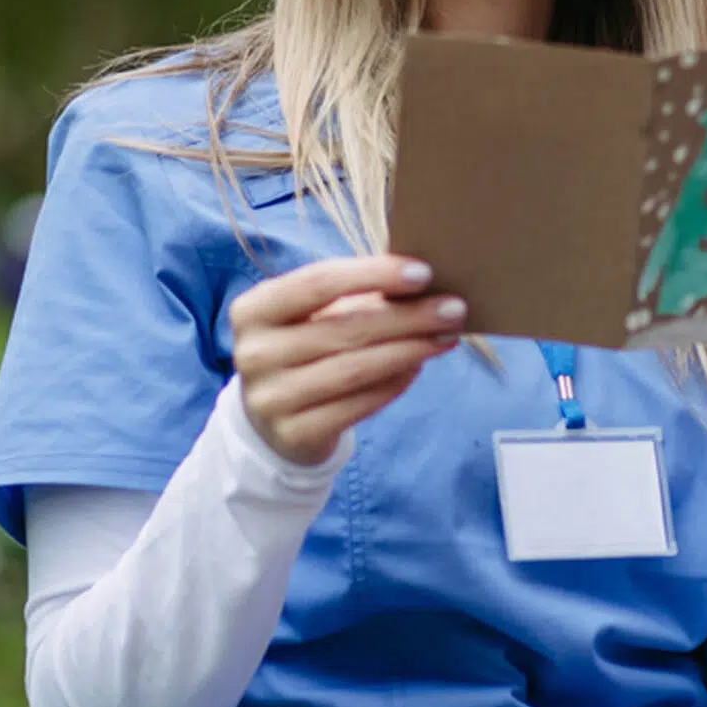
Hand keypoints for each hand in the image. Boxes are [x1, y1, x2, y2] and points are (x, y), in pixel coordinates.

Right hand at [228, 255, 464, 465]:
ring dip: (409, 350)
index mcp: (253, 310)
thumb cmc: (302, 350)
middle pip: (344, 329)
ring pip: (355, 369)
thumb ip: (355, 297)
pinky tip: (418, 366)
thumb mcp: (314, 317)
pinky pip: (358, 404)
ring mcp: (271, 398)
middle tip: (453, 309)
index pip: (317, 282)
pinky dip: (395, 383)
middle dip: (407, 317)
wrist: (270, 422)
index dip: (372, 274)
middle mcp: (254, 354)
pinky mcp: (294, 433)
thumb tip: (421, 284)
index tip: (423, 273)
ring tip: (445, 337)